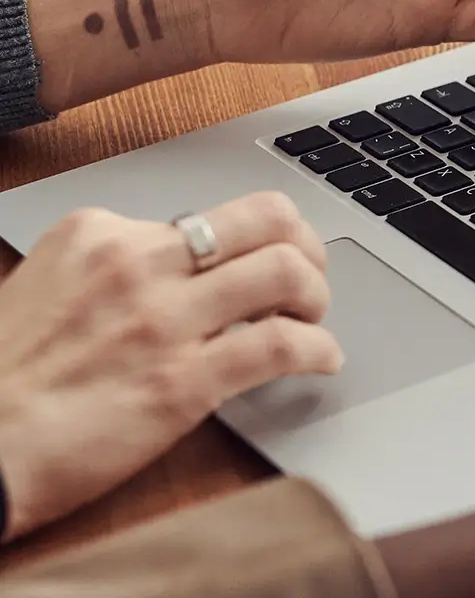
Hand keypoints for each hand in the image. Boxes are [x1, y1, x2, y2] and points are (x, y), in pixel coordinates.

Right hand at [0, 193, 335, 539]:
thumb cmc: (3, 382)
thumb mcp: (46, 292)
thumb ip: (112, 275)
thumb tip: (181, 279)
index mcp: (95, 234)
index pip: (207, 214)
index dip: (245, 244)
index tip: (253, 267)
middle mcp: (134, 263)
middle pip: (265, 219)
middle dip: (304, 245)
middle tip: (308, 278)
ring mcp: (162, 319)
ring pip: (286, 272)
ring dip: (318, 296)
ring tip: (314, 321)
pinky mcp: (183, 381)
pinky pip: (282, 345)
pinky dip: (319, 350)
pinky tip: (321, 360)